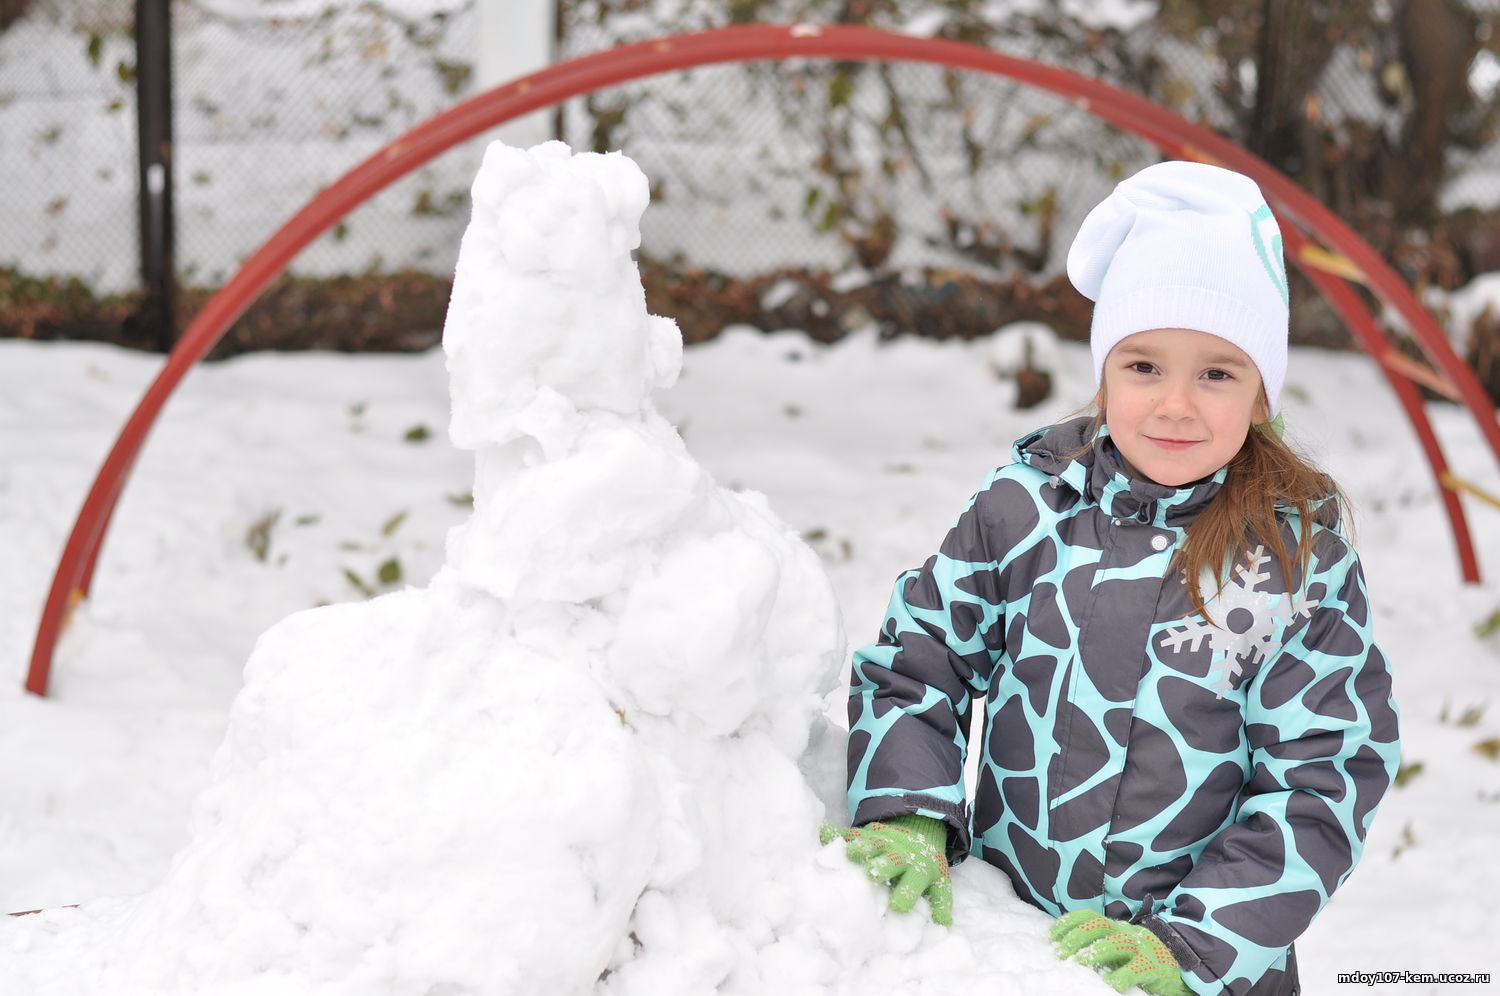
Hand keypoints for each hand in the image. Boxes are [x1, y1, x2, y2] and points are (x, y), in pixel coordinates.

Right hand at [820, 814, 952, 925]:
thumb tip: (944, 925)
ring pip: (872, 844)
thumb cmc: (925, 864)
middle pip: (892, 861)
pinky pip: (852, 833)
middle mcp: (901, 855)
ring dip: (862, 848)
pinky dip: (838, 834)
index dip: (908, 893)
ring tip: (851, 853)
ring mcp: (884, 842)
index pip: (915, 882)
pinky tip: (824, 834)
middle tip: (873, 874)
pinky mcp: (868, 832)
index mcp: (919, 869)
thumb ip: (940, 903)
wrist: (920, 829)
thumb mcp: (939, 882)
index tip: (899, 906)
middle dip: (883, 866)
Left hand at [1050, 909, 1193, 995]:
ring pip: (1115, 943)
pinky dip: (1120, 977)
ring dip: (1094, 953)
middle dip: (1075, 937)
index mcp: (1114, 927)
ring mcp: (1141, 946)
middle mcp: (1125, 931)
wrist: (1179, 965)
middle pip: (1096, 926)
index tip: (1051, 937)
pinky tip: (1109, 985)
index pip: (1087, 916)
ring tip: (1080, 964)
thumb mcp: (1117, 948)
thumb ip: (1098, 946)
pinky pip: (1135, 969)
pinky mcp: (1154, 966)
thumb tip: (1065, 951)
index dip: (1067, 923)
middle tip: (1060, 954)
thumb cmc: (1140, 959)